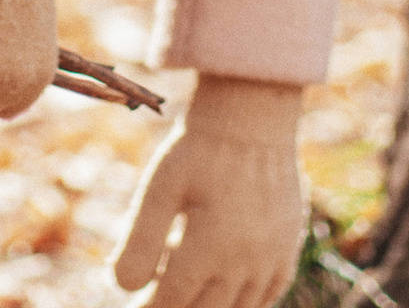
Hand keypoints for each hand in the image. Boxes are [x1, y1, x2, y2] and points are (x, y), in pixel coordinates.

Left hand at [114, 76, 306, 307]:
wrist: (252, 120)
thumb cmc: (199, 150)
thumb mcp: (160, 187)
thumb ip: (141, 239)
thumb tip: (122, 286)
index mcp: (211, 247)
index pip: (172, 300)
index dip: (148, 307)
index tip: (133, 306)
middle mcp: (246, 263)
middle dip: (175, 307)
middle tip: (153, 297)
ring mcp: (271, 262)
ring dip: (206, 305)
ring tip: (181, 285)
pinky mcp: (286, 255)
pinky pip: (265, 299)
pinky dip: (240, 303)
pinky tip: (218, 288)